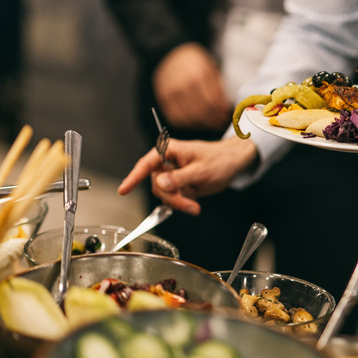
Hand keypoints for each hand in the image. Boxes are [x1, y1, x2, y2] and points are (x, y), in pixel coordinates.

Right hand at [118, 136, 257, 214]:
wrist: (233, 163)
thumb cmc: (219, 160)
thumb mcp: (201, 170)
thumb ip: (179, 178)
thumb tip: (160, 183)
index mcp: (169, 151)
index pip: (146, 164)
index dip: (133, 177)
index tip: (123, 190)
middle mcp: (167, 162)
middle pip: (157, 185)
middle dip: (172, 198)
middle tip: (190, 206)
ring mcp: (172, 174)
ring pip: (164, 194)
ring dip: (178, 202)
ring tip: (195, 206)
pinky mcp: (178, 184)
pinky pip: (172, 198)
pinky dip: (182, 203)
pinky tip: (194, 203)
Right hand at [153, 42, 232, 130]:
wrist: (171, 55)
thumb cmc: (195, 63)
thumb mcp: (210, 68)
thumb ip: (218, 86)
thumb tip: (226, 106)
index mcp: (198, 75)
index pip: (212, 100)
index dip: (221, 111)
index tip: (227, 115)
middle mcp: (183, 84)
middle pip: (202, 111)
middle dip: (214, 121)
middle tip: (221, 123)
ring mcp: (171, 93)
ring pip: (189, 117)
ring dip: (203, 125)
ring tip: (211, 125)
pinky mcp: (163, 99)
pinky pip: (176, 118)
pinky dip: (188, 124)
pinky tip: (197, 123)